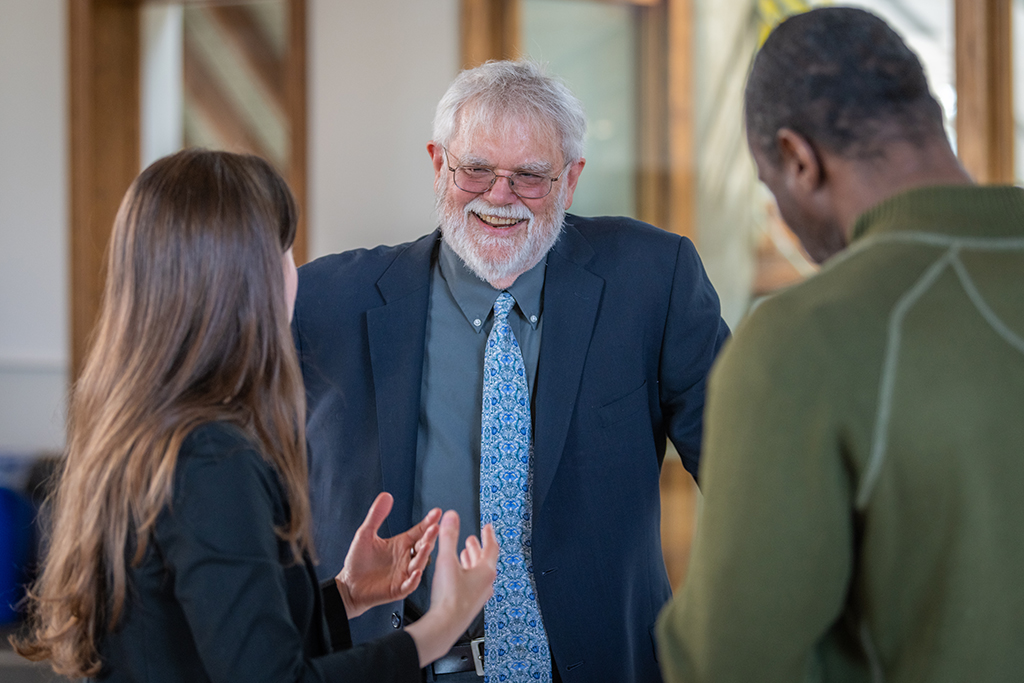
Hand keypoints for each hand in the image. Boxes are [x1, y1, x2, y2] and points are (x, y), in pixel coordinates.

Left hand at [335, 492, 440, 617]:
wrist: (348, 585)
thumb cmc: (358, 561)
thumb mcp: (365, 534)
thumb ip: (376, 515)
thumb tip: (386, 495)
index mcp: (401, 544)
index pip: (419, 531)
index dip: (428, 522)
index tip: (437, 512)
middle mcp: (406, 558)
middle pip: (423, 546)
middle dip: (430, 537)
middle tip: (435, 527)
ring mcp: (404, 574)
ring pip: (419, 564)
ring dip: (424, 555)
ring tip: (426, 545)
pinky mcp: (398, 589)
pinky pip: (409, 585)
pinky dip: (414, 579)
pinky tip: (416, 572)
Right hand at [405, 511, 498, 666]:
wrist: (446, 625)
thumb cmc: (450, 597)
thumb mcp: (447, 560)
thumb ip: (449, 536)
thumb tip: (451, 517)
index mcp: (486, 571)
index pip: (492, 547)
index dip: (489, 535)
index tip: (488, 527)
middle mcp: (486, 583)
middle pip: (486, 560)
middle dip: (478, 548)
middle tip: (473, 540)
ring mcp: (480, 595)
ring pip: (479, 573)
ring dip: (472, 561)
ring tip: (464, 554)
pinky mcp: (471, 604)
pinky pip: (473, 584)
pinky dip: (467, 574)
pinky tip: (458, 576)